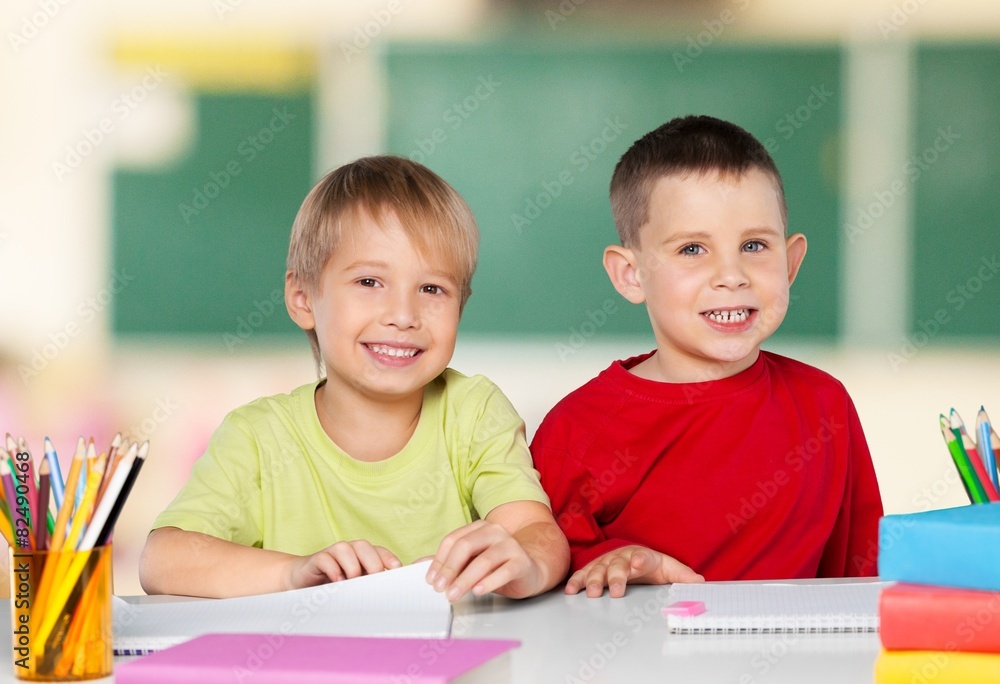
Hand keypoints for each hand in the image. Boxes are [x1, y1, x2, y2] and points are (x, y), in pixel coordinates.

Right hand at [286, 539, 400, 589]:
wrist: (303, 580)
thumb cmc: (336, 584)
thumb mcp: (356, 584)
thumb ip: (370, 584)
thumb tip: (390, 593)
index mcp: (363, 555)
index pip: (379, 551)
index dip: (388, 558)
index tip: (396, 570)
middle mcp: (349, 550)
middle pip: (364, 546)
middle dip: (372, 563)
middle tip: (374, 580)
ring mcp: (332, 553)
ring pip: (345, 548)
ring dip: (352, 566)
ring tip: (352, 582)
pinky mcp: (316, 560)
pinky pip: (325, 558)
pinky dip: (332, 569)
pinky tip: (336, 581)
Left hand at [425, 520, 540, 600]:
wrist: (530, 571)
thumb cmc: (497, 566)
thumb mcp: (470, 562)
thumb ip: (447, 562)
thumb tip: (417, 564)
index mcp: (479, 528)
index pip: (453, 540)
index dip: (439, 560)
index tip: (430, 579)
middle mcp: (495, 532)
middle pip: (466, 546)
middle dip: (450, 568)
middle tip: (439, 588)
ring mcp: (510, 545)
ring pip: (484, 560)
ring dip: (465, 579)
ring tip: (454, 594)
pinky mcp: (522, 561)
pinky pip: (504, 571)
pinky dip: (489, 582)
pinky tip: (478, 591)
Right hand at [565, 545, 702, 597]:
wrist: (634, 557)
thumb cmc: (652, 565)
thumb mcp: (669, 569)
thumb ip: (683, 575)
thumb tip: (701, 583)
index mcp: (642, 556)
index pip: (643, 557)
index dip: (641, 560)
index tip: (639, 563)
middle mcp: (622, 558)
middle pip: (618, 566)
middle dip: (616, 577)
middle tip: (616, 591)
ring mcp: (607, 563)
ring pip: (598, 570)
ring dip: (594, 580)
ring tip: (592, 593)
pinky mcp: (594, 569)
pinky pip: (583, 574)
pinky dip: (576, 581)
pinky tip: (570, 590)